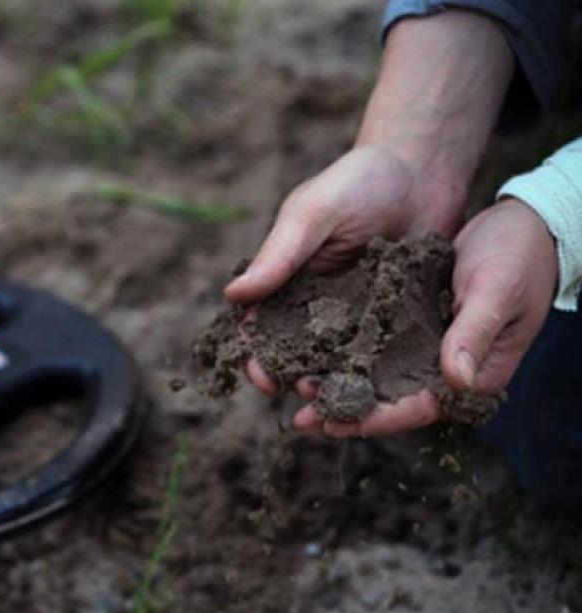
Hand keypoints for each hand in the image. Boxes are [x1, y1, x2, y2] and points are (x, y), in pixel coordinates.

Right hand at [227, 142, 465, 400]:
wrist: (423, 169)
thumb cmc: (359, 182)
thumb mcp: (313, 214)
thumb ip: (279, 255)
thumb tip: (232, 296)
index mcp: (285, 280)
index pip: (261, 327)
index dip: (257, 356)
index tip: (262, 378)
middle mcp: (317, 302)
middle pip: (300, 352)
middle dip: (299, 379)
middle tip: (309, 398)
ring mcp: (358, 311)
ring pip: (341, 358)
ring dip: (339, 382)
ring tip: (347, 401)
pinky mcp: (397, 315)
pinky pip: (387, 348)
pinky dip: (384, 369)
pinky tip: (390, 390)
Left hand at [292, 199, 557, 436]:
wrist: (524, 224)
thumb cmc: (520, 256)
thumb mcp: (497, 291)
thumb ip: (474, 333)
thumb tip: (454, 381)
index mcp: (476, 373)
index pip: (422, 407)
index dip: (379, 418)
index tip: (340, 423)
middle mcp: (448, 369)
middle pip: (392, 401)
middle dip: (347, 410)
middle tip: (302, 419)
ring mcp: (429, 348)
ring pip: (379, 377)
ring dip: (340, 384)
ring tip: (297, 389)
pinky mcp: (414, 326)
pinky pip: (376, 346)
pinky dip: (346, 352)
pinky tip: (311, 353)